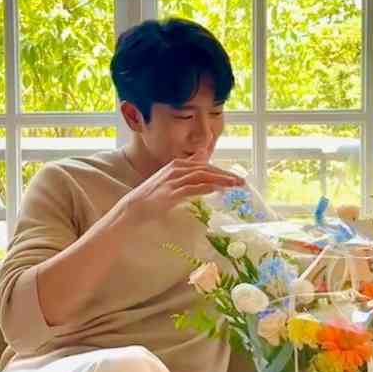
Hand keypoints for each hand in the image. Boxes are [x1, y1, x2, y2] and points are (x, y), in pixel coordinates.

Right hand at [119, 149, 244, 223]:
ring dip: (220, 180)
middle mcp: (176, 169)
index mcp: (177, 164)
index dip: (222, 171)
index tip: (235, 178)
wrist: (131, 209)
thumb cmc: (151, 198)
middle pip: (206, 169)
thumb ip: (186, 172)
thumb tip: (202, 162)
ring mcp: (172, 180)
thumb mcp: (170, 181)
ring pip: (202, 176)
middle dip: (225, 175)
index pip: (205, 165)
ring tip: (234, 186)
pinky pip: (191, 188)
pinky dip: (205, 188)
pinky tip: (216, 190)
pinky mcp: (170, 193)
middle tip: (241, 183)